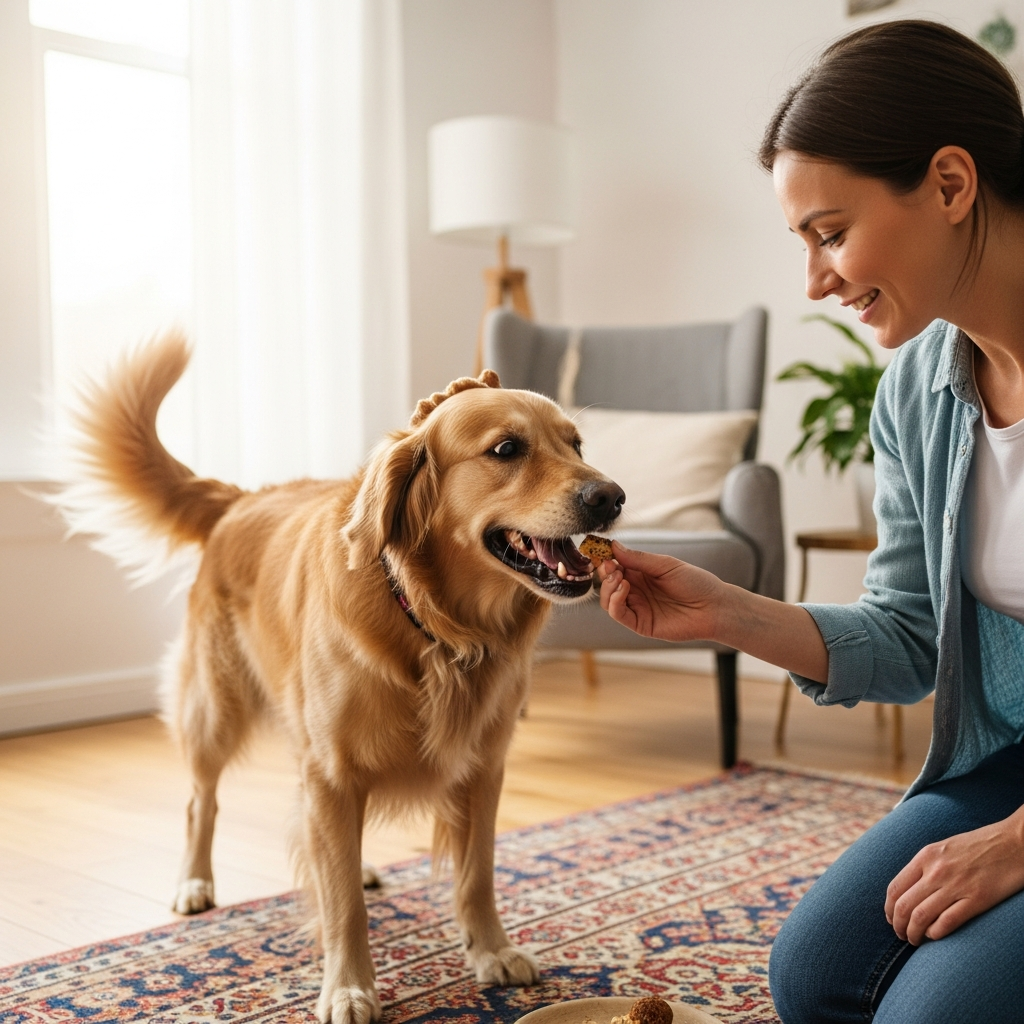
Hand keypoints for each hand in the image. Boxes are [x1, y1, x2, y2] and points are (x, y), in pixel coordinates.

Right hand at [596, 541, 722, 642]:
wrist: (713, 607)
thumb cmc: (695, 583)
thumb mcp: (665, 565)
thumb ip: (638, 558)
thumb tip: (613, 546)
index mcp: (640, 573)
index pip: (614, 565)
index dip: (605, 558)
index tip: (598, 549)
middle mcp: (635, 590)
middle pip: (607, 582)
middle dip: (604, 572)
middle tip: (609, 564)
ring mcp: (637, 607)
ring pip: (607, 599)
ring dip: (608, 586)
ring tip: (619, 576)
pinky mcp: (639, 624)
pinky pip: (618, 614)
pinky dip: (615, 601)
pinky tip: (624, 588)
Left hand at [885, 809, 1023, 944]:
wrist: (1014, 841)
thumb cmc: (979, 845)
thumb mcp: (944, 847)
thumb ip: (926, 865)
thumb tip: (909, 889)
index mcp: (926, 856)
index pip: (895, 888)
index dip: (889, 909)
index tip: (891, 919)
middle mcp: (936, 871)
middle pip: (904, 905)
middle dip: (898, 925)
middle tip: (901, 935)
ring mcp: (957, 885)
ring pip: (921, 916)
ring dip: (913, 933)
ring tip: (914, 940)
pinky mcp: (978, 899)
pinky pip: (947, 921)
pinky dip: (936, 933)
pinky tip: (934, 936)